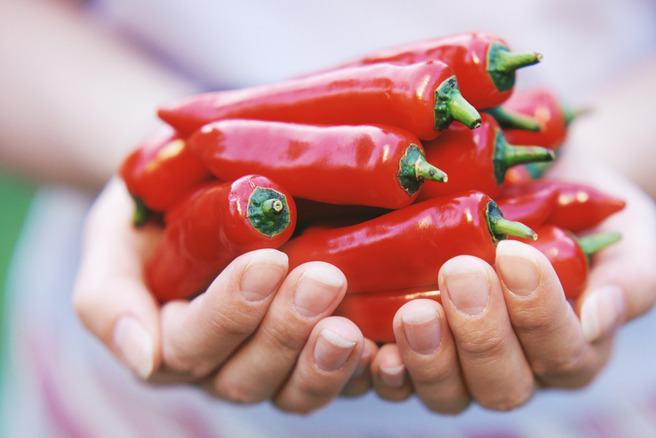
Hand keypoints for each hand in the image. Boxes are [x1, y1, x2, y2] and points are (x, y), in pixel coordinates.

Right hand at [72, 178, 376, 412]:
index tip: (267, 260)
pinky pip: (344, 380)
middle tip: (323, 280)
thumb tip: (143, 359)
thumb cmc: (155, 204)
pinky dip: (365, 370)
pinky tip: (384, 346)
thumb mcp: (113, 237)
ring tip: (351, 325)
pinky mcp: (320, 351)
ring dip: (326, 361)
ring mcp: (276, 362)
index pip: (194, 345)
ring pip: (297, 390)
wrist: (206, 176)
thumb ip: (109, 296)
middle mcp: (222, 363)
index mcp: (168, 341)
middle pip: (250, 376)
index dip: (231, 311)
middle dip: (286, 331)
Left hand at [369, 149, 655, 412]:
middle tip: (462, 272)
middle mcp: (518, 370)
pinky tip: (371, 342)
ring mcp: (461, 367)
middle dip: (482, 335)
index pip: (563, 354)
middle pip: (502, 386)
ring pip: (447, 394)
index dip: (540, 314)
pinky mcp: (414, 351)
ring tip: (415, 309)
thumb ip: (629, 279)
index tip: (516, 255)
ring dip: (429, 356)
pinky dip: (383, 370)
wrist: (534, 179)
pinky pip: (396, 380)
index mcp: (573, 350)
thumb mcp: (629, 234)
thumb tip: (599, 319)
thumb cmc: (584, 208)